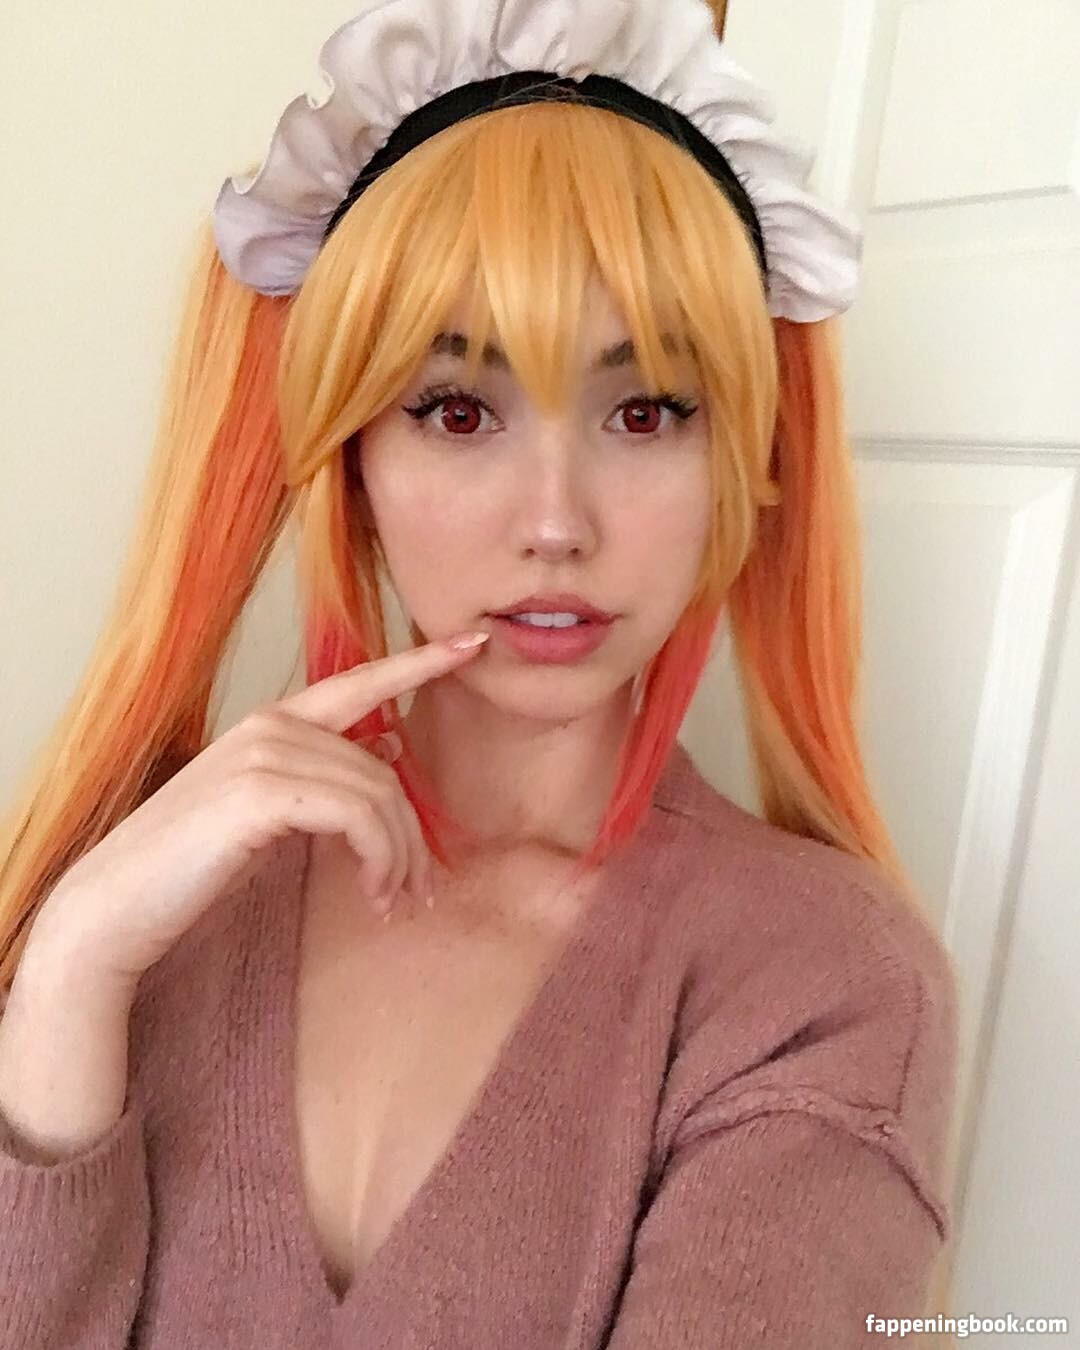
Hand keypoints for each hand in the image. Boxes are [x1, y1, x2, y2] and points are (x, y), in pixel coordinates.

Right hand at [29, 632, 489, 987]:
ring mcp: (264, 753)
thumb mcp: (268, 814)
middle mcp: (270, 726)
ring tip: (393, 903)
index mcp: (272, 724)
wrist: (114, 908)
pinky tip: (373, 895)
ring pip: (378, 795)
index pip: (359, 683)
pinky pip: (360, 817)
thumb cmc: (190, 868)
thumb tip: (385, 745)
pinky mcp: (262, 792)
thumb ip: (322, 776)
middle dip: (412, 835)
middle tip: (419, 892)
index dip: (417, 663)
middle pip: (383, 769)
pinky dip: (380, 859)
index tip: (471, 646)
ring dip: (399, 858)